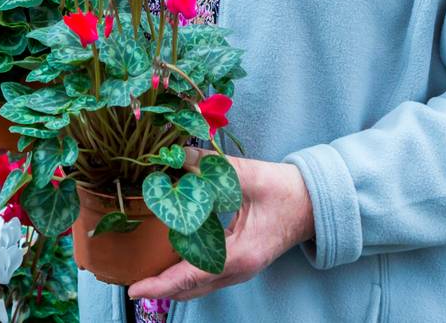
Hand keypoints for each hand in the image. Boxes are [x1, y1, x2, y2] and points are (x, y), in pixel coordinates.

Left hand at [125, 156, 313, 302]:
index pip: (191, 275)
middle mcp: (239, 269)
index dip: (161, 284)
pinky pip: (207, 276)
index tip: (134, 289)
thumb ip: (210, 167)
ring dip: (172, 283)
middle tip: (129, 280)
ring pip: (198, 286)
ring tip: (144, 275)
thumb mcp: (247, 175)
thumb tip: (175, 156)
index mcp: (240, 254)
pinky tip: (170, 261)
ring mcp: (241, 269)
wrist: (315, 204)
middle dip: (160, 288)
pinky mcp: (241, 262)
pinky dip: (185, 274)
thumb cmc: (285, 191)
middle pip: (191, 289)